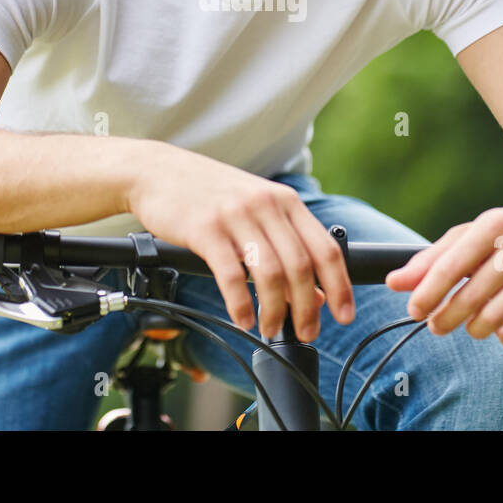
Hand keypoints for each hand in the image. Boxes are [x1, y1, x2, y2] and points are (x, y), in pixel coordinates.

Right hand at [125, 141, 354, 341]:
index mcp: (285, 201)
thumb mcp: (256, 210)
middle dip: (308, 308)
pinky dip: (240, 304)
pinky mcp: (205, 229)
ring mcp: (235, 216)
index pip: (326, 248)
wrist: (158, 171)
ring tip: (271, 330)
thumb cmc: (210, 194)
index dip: (341, 286)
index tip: (344, 316)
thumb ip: (286, 246)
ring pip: (270, 273)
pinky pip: (231, 274)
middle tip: (306, 332)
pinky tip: (242, 319)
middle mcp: (265, 205)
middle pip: (301, 266)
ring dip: (275, 310)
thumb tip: (315, 294)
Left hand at [385, 200, 502, 347]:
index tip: (413, 309)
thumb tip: (396, 281)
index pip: (451, 266)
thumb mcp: (476, 233)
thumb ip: (435, 257)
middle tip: (437, 325)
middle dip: (447, 317)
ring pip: (496, 317)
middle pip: (471, 296)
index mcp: (494, 225)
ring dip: (476, 328)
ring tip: (472, 325)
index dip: (427, 293)